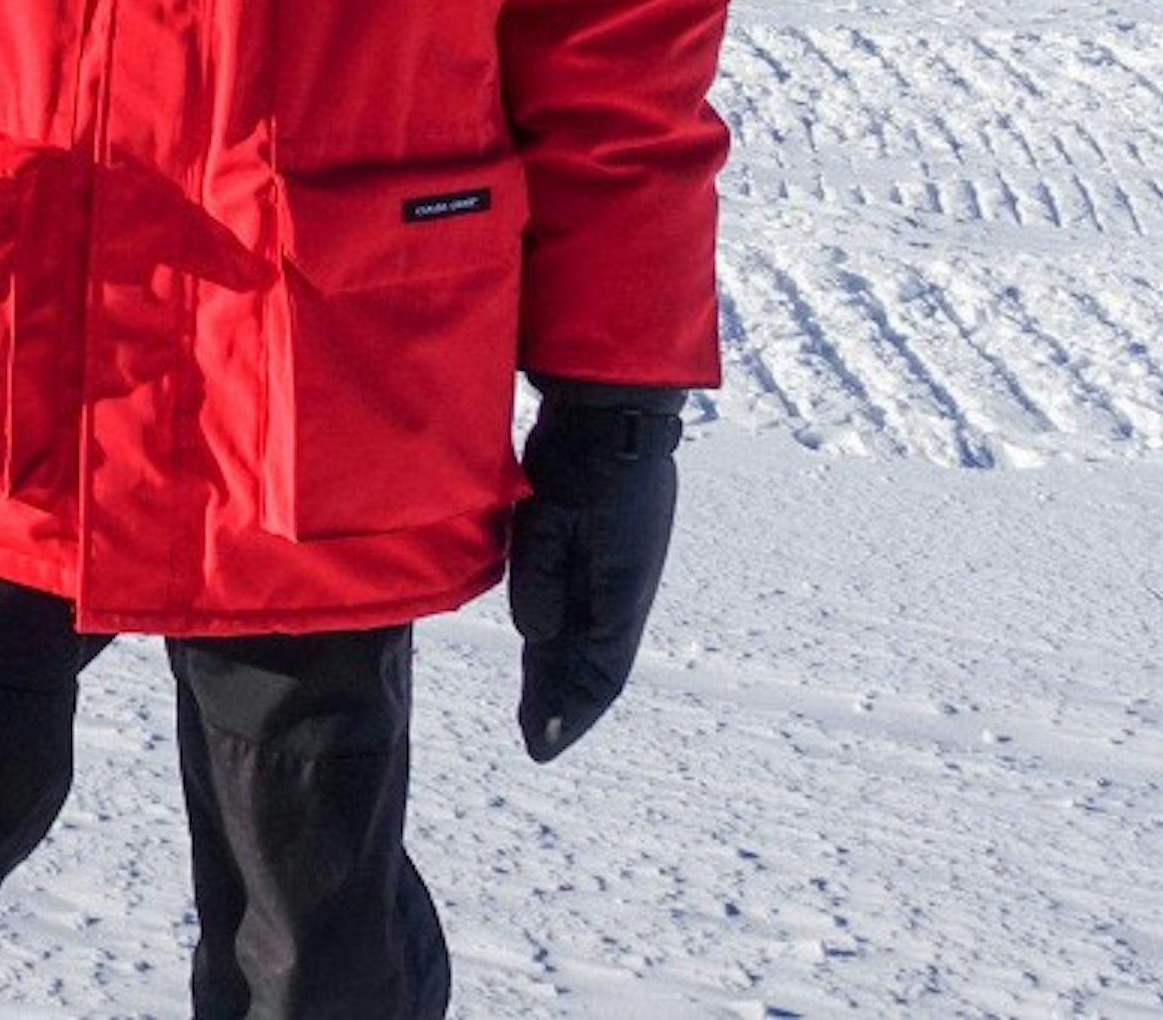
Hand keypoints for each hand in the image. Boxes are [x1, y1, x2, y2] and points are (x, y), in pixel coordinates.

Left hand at [509, 380, 685, 761]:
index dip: (570, 712)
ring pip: (588, 640)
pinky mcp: (607, 557)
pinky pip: (586, 612)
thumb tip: (537, 635)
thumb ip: (543, 578)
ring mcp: (619, 575)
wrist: (612, 417)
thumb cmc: (581, 463)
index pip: (597, 672)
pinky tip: (548, 649)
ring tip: (538, 709)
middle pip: (591, 665)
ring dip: (565, 674)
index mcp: (619, 592)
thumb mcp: (551, 520)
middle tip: (537, 740)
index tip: (542, 745)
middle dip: (564, 703)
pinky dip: (568, 639)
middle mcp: (625, 593)